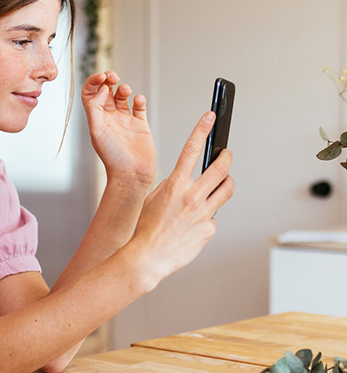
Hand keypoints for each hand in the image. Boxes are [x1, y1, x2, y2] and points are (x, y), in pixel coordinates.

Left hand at [81, 71, 155, 184]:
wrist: (131, 174)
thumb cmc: (112, 156)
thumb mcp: (97, 130)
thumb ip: (95, 108)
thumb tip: (100, 89)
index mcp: (96, 118)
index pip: (90, 93)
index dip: (94, 81)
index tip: (102, 77)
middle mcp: (109, 117)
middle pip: (106, 91)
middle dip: (109, 79)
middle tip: (113, 76)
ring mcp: (125, 120)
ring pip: (122, 96)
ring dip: (123, 88)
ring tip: (125, 91)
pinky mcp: (140, 125)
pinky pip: (139, 106)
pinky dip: (139, 99)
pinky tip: (138, 101)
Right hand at [129, 111, 234, 287]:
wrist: (148, 256)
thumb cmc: (146, 227)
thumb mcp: (154, 198)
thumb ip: (171, 186)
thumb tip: (186, 181)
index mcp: (175, 184)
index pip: (191, 149)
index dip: (202, 129)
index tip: (210, 117)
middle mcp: (192, 195)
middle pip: (221, 167)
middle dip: (226, 157)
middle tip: (226, 154)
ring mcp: (204, 212)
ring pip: (227, 189)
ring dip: (226, 182)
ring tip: (222, 182)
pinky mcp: (209, 227)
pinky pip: (214, 216)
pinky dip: (207, 216)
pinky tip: (194, 224)